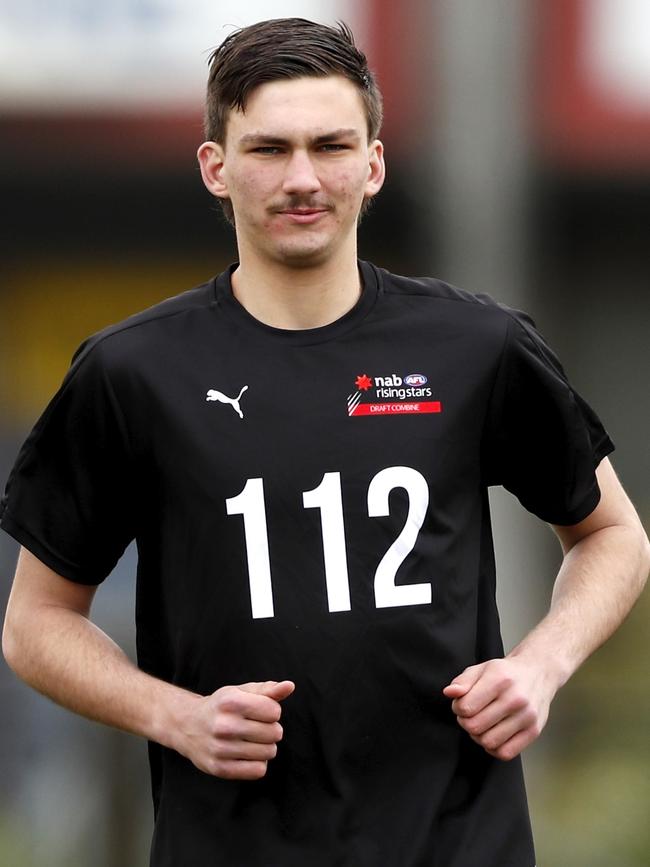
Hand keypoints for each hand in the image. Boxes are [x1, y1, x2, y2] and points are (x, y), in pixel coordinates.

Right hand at [174, 680, 294, 779]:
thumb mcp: (241, 692)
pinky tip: (247, 755)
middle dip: (271, 729)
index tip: (261, 711)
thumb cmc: (222, 707)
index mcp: (231, 702)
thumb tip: (289, 686)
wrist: (188, 726)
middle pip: (274, 733)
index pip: (274, 711)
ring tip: (252, 741)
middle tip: (256, 727)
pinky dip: (258, 763)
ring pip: (269, 752)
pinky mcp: (219, 768)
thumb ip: (268, 690)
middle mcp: (224, 725)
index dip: (272, 711)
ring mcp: (220, 749)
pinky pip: (258, 771)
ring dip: (266, 747)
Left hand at [443, 657, 557, 760]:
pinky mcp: (533, 731)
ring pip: (489, 742)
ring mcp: (526, 717)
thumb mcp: (481, 669)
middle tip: (471, 715)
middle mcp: (515, 698)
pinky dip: (494, 748)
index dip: (458, 708)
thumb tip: (449, 693)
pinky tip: (493, 734)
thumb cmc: (505, 673)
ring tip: (482, 724)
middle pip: (475, 726)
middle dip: (466, 723)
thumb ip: (462, 681)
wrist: (537, 674)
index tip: (463, 704)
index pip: (466, 707)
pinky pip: (505, 753)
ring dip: (479, 736)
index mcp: (499, 679)